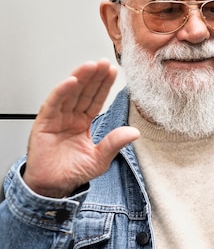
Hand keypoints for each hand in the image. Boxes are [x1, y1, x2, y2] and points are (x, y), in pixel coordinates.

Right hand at [23, 59, 138, 197]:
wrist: (52, 186)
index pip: (95, 100)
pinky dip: (62, 91)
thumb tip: (134, 132)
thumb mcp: (100, 159)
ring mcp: (57, 118)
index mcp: (83, 123)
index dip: (104, 86)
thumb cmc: (72, 172)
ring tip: (92, 65)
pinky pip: (54, 103)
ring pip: (70, 93)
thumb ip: (114, 143)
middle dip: (95, 77)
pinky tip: (72, 81)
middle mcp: (70, 117)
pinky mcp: (44, 122)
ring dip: (81, 78)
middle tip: (105, 62)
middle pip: (84, 92)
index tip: (113, 72)